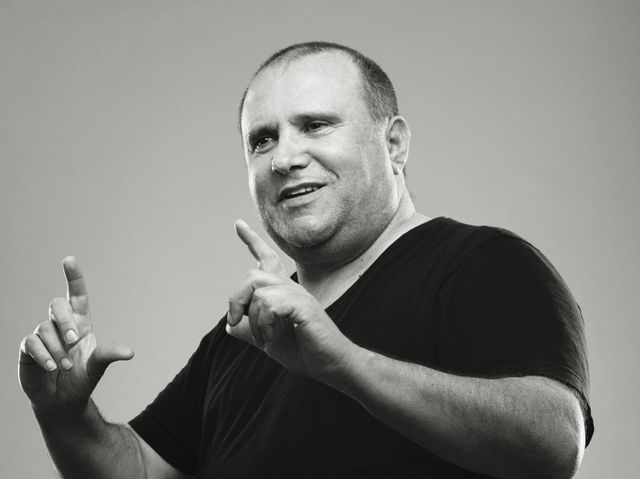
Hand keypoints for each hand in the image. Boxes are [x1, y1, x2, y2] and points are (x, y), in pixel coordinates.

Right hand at [18, 257, 133, 413]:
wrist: (63, 401)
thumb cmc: (83, 379)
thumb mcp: (97, 366)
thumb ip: (109, 355)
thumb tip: (129, 352)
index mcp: (80, 323)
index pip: (76, 294)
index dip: (73, 277)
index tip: (69, 259)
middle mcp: (60, 325)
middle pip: (57, 305)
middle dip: (64, 320)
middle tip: (74, 340)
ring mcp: (43, 336)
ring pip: (45, 328)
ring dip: (57, 349)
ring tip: (65, 367)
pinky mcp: (28, 349)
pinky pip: (31, 343)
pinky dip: (44, 355)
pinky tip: (52, 367)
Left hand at [226, 220, 357, 384]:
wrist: (328, 365)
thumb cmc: (304, 351)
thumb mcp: (269, 341)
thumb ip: (251, 330)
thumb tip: (230, 326)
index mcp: (283, 292)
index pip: (267, 258)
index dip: (252, 240)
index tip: (238, 224)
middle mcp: (291, 287)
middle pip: (253, 275)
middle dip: (236, 299)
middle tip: (236, 322)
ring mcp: (299, 295)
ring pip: (258, 291)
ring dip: (253, 318)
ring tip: (263, 337)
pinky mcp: (304, 306)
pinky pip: (270, 304)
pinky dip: (263, 323)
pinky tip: (271, 337)